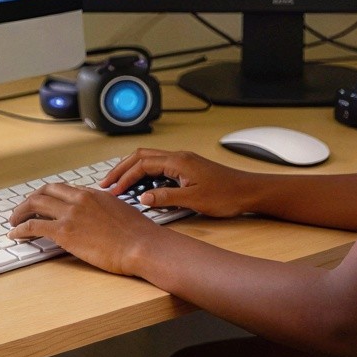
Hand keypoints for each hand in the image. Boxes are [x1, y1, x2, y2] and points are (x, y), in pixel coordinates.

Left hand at [9, 183, 164, 275]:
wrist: (141, 245)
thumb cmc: (138, 234)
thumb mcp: (120, 211)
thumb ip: (104, 208)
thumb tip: (100, 215)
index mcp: (92, 194)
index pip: (62, 189)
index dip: (48, 196)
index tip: (41, 203)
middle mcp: (79, 199)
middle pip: (44, 192)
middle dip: (30, 200)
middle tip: (22, 210)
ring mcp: (70, 214)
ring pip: (34, 204)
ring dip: (20, 213)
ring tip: (14, 222)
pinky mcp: (64, 232)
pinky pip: (33, 226)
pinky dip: (20, 229)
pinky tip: (15, 234)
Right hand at [99, 149, 262, 217]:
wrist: (249, 191)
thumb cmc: (227, 195)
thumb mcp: (194, 200)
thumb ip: (166, 198)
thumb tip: (142, 198)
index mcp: (178, 161)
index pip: (142, 164)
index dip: (125, 177)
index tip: (113, 191)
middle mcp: (179, 157)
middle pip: (141, 156)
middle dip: (121, 169)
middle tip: (106, 183)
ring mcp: (183, 161)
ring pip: (149, 159)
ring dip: (132, 170)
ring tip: (119, 184)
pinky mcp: (187, 168)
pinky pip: (159, 166)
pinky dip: (145, 174)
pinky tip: (142, 187)